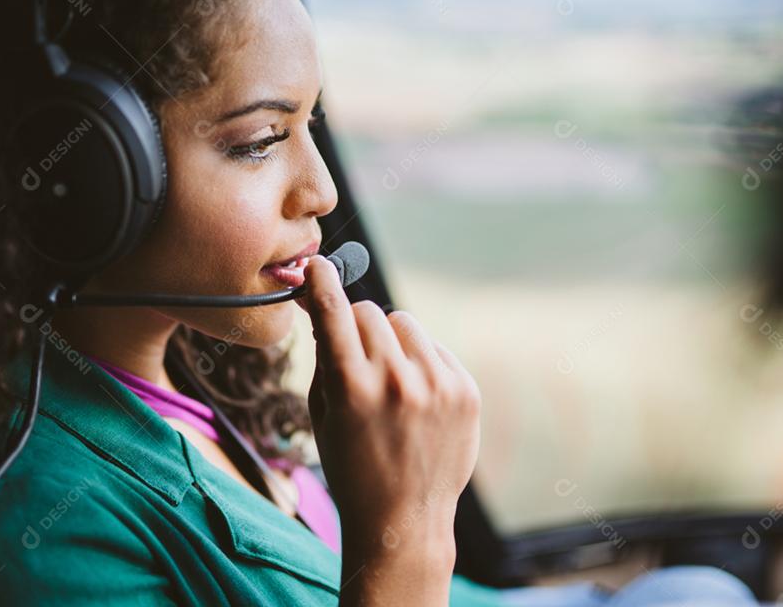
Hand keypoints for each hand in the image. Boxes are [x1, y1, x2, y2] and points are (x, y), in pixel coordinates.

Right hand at [295, 255, 480, 558]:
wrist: (403, 518)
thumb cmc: (351, 466)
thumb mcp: (322, 414)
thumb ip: (323, 357)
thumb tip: (324, 306)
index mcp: (352, 387)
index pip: (334, 311)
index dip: (322, 281)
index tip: (317, 263)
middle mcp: (396, 380)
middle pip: (369, 312)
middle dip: (356, 327)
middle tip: (355, 358)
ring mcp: (436, 384)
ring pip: (405, 324)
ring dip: (392, 342)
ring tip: (389, 383)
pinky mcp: (465, 390)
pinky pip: (434, 349)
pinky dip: (421, 364)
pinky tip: (416, 400)